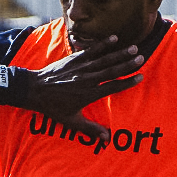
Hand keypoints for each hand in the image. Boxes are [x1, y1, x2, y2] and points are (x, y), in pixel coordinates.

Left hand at [20, 36, 143, 139]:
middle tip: (142, 58)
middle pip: (111, 71)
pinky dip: (102, 44)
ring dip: (119, 53)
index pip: (112, 87)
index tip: (140, 77)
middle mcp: (86, 80)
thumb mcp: (71, 121)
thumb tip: (106, 139)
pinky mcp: (74, 59)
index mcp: (88, 94)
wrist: (34, 90)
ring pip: (103, 59)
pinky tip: (114, 38)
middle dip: (127, 64)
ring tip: (134, 47)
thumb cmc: (53, 107)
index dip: (127, 82)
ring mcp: (80, 68)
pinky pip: (91, 50)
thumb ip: (90, 129)